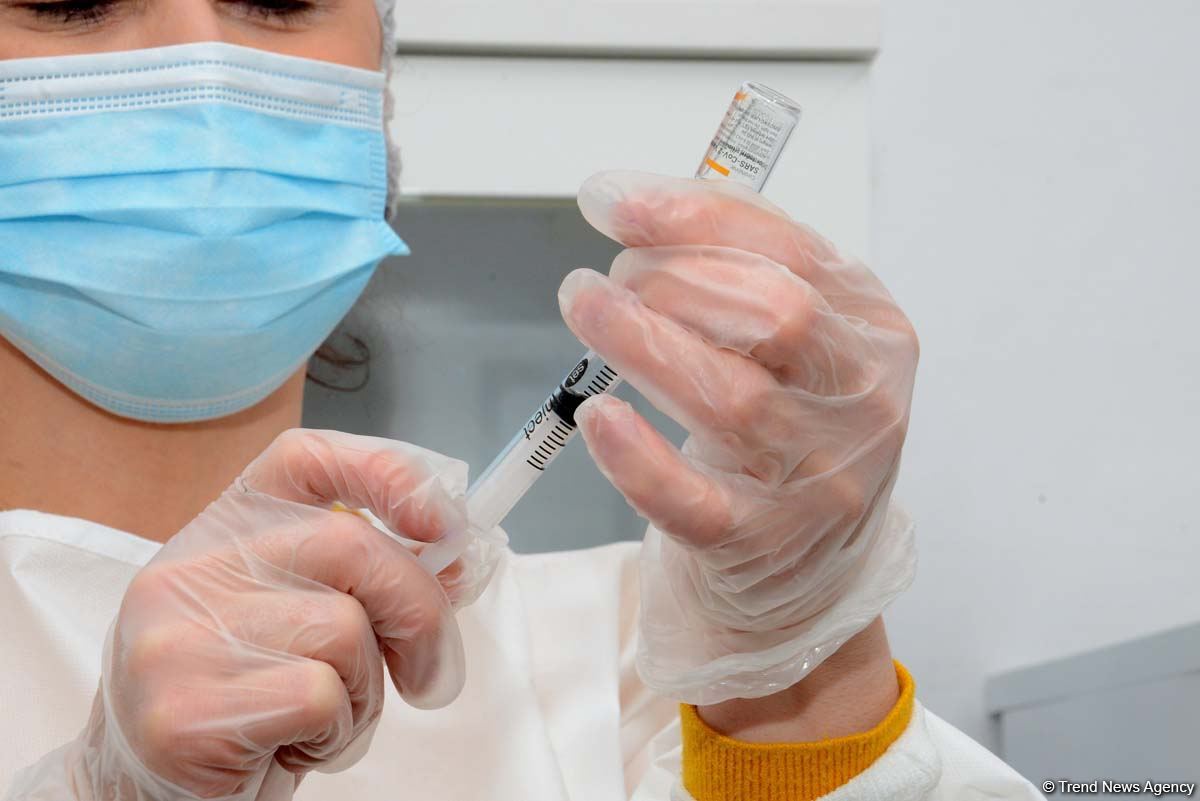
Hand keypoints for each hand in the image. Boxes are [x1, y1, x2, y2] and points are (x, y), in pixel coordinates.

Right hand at [11, 430, 494, 800]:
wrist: (145, 792)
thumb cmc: (241, 700)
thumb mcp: (293, 617)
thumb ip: (356, 577)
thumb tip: (452, 556)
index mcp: (218, 531)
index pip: (304, 459)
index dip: (385, 473)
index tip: (441, 521)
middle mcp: (189, 569)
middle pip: (352, 545)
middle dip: (419, 611)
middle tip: (429, 669)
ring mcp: (180, 637)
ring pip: (344, 630)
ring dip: (365, 690)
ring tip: (322, 718)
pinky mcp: (186, 710)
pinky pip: (320, 697)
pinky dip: (336, 732)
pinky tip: (291, 746)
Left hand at [559, 171, 919, 704]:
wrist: (804, 568)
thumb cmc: (784, 430)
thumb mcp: (795, 341)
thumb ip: (741, 265)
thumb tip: (645, 203)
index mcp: (873, 329)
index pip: (791, 252)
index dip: (692, 217)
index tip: (611, 200)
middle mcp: (861, 402)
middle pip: (776, 317)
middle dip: (674, 279)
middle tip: (607, 277)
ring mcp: (818, 479)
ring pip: (731, 400)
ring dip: (641, 341)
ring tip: (586, 306)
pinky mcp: (760, 544)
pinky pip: (692, 501)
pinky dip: (637, 456)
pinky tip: (597, 416)